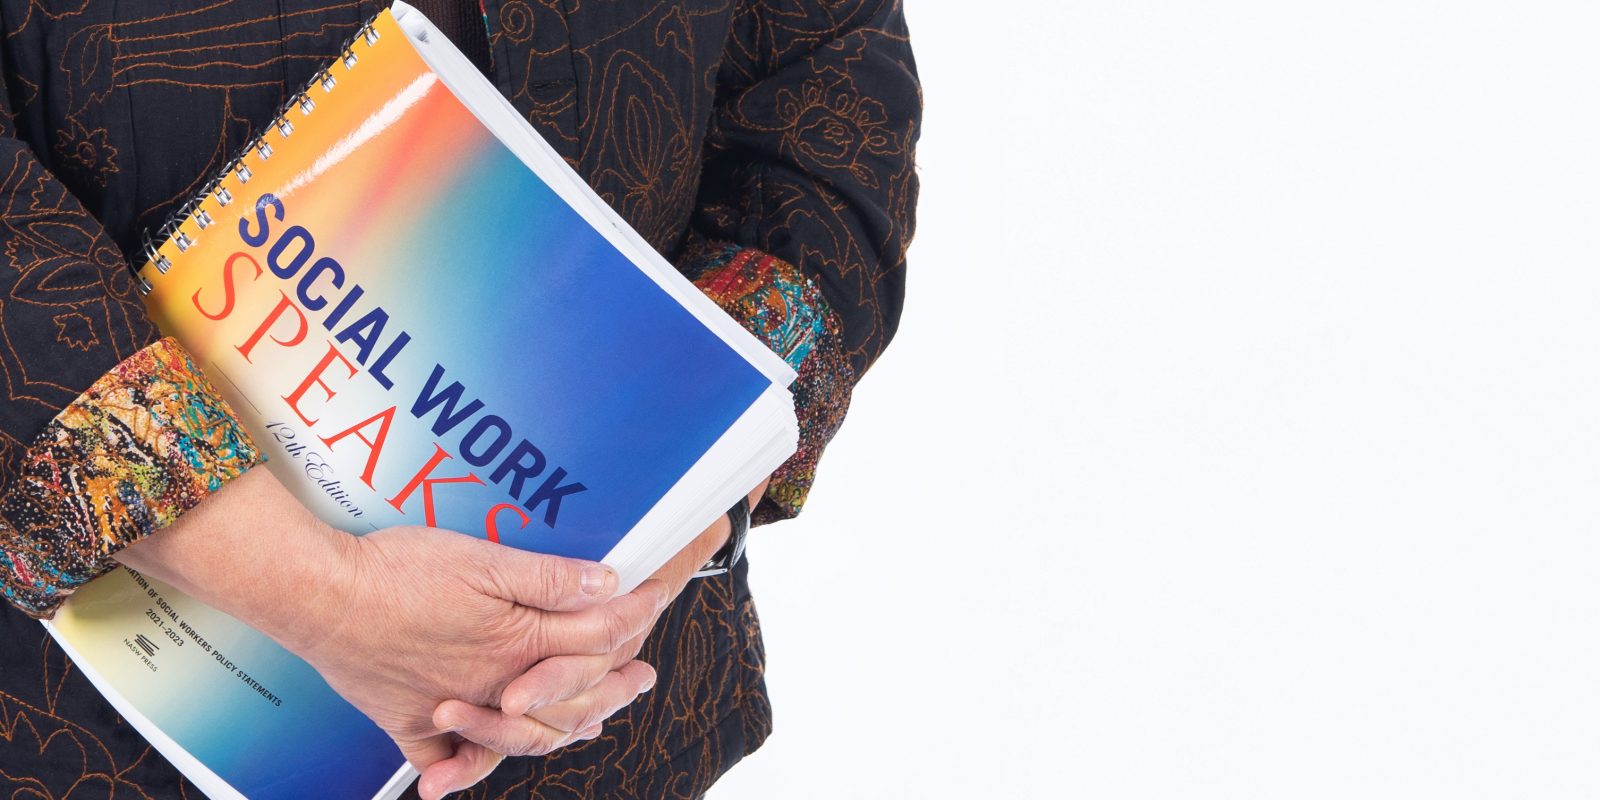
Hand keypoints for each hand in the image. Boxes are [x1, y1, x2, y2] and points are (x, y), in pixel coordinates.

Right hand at [418, 478, 770, 798]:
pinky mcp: (406, 721)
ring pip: (520, 735)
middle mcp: (492, 686)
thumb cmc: (397, 572)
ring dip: (561, 730)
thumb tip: (607, 585)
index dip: (632, 617)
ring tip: (591, 726)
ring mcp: (451, 709)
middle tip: (642, 678)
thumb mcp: (484, 559)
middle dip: (614, 687)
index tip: (656, 600)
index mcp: (517, 643)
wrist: (319, 597)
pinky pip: (443, 758)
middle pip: (569, 697)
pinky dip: (461, 770)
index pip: (594, 637)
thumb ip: (548, 579)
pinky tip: (468, 774)